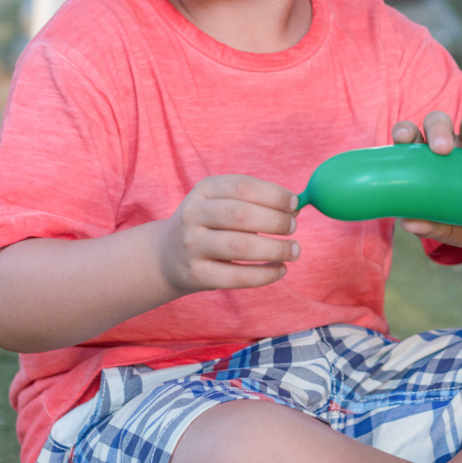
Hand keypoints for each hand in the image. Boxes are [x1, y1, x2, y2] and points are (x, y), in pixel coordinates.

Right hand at [157, 175, 298, 295]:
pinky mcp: (196, 274)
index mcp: (204, 190)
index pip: (242, 186)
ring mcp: (192, 245)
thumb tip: (294, 206)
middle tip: (293, 227)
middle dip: (275, 221)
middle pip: (241, 214)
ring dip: (275, 249)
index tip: (295, 204)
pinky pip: (236, 277)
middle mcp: (193, 214)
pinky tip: (280, 270)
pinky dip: (264, 275)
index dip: (273, 194)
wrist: (166, 255)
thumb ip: (254, 201)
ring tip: (294, 251)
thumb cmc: (208, 225)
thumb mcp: (220, 202)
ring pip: (239, 246)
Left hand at [391, 110, 461, 247]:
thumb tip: (408, 223)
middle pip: (439, 120)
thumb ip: (430, 226)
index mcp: (427, 159)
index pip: (410, 135)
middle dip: (439, 129)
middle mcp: (450, 145)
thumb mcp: (448, 228)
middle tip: (442, 151)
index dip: (404, 131)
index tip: (404, 138)